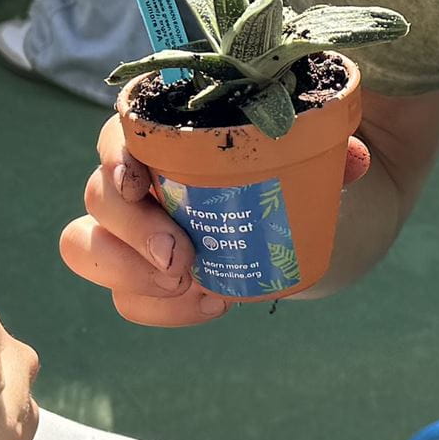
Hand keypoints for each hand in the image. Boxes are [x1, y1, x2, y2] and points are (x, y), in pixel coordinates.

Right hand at [58, 115, 374, 328]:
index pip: (119, 131)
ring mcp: (142, 232)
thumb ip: (330, 152)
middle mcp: (144, 179)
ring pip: (87, 247)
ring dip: (128, 274)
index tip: (139, 179)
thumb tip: (351, 157)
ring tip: (191, 286)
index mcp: (173, 134)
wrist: (330, 224)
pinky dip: (160, 308)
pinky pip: (128, 298)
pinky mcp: (153, 278)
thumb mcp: (326, 158)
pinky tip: (211, 302)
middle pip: (96, 196)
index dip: (115, 153)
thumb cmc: (316, 173)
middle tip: (182, 258)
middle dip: (130, 231)